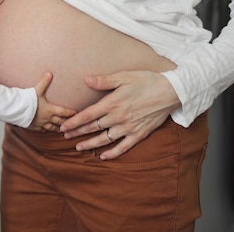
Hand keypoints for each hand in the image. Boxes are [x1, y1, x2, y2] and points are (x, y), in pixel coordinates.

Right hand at [28, 72, 76, 131]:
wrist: (16, 110)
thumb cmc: (27, 100)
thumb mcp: (37, 90)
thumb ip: (44, 82)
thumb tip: (49, 73)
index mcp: (50, 110)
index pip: (64, 112)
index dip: (70, 113)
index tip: (76, 113)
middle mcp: (47, 118)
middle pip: (60, 122)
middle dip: (66, 122)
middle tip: (72, 123)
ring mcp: (41, 124)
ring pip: (52, 128)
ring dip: (58, 128)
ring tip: (62, 128)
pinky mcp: (34, 127)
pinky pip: (43, 130)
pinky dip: (47, 130)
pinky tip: (47, 129)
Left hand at [59, 71, 180, 159]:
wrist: (170, 92)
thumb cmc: (146, 81)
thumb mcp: (124, 76)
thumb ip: (104, 81)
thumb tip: (86, 80)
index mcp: (113, 103)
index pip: (88, 115)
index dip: (74, 122)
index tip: (63, 126)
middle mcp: (118, 117)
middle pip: (93, 128)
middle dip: (77, 132)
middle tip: (64, 136)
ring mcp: (129, 127)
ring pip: (105, 139)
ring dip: (90, 144)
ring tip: (78, 147)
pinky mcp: (139, 134)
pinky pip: (123, 147)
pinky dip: (112, 153)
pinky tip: (103, 156)